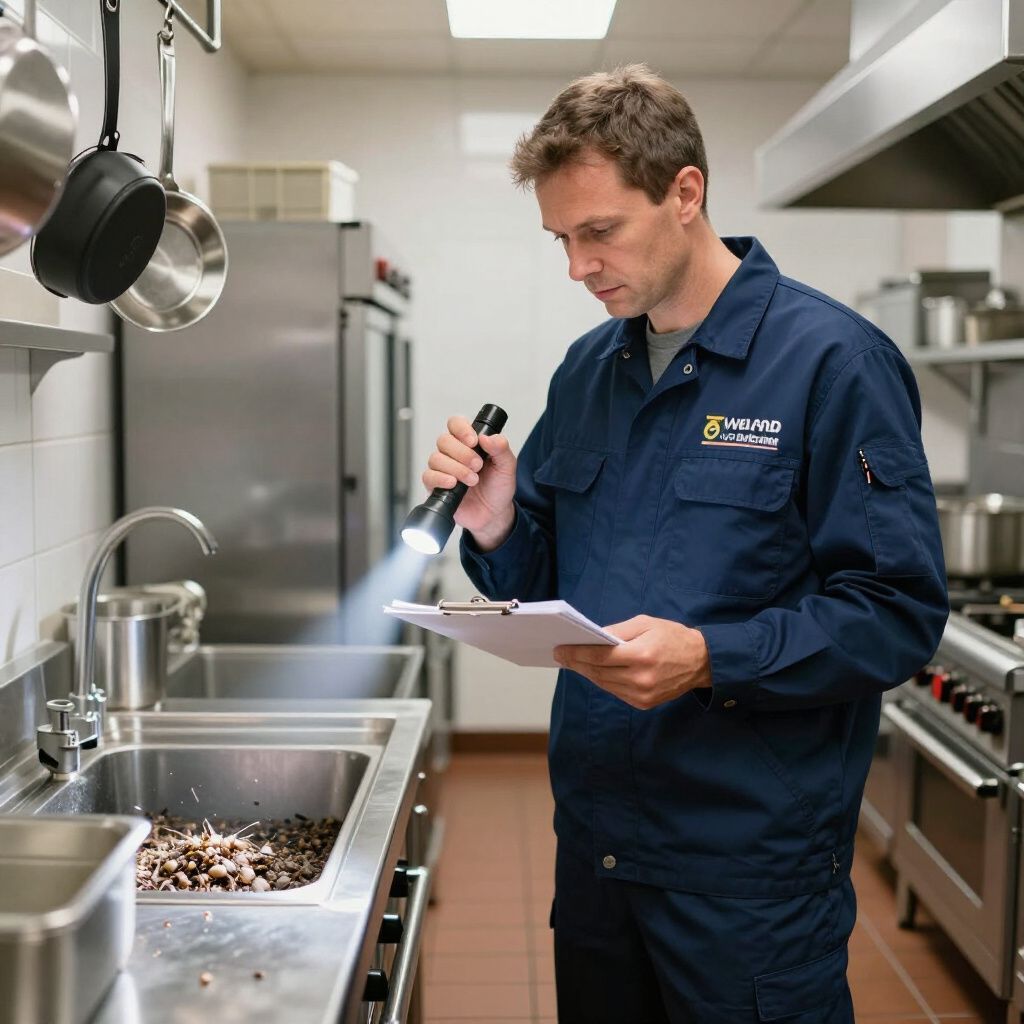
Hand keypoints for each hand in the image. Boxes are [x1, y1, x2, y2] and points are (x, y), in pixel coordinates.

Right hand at [421, 415, 516, 548]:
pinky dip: (440, 479)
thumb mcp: (507, 466)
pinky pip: (428, 476)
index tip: (474, 441)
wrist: (494, 514)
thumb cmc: (498, 488)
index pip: (455, 424)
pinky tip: (453, 484)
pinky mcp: (436, 486)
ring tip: (472, 480)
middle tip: (478, 466)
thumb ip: (501, 449)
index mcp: (468, 443)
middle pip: (444, 440)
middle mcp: (453, 453)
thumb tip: (487, 437)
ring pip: (436, 458)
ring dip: (456, 468)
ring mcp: (443, 469)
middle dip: (462, 453)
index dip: (461, 429)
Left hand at [553, 615, 711, 709]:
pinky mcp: (644, 704)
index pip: (600, 657)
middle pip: (598, 672)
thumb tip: (592, 638)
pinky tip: (594, 671)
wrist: (701, 662)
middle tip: (561, 655)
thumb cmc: (672, 637)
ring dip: (587, 673)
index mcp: (642, 655)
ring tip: (573, 662)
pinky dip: (603, 681)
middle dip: (577, 663)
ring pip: (604, 684)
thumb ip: (617, 631)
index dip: (576, 653)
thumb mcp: (645, 623)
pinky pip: (615, 691)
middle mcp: (641, 679)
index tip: (560, 649)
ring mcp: (642, 695)